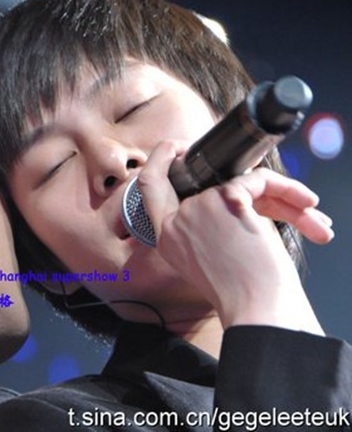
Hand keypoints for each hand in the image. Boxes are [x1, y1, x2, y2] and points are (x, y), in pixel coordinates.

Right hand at [137, 141, 332, 332]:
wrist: (259, 311)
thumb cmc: (245, 294)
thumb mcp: (214, 257)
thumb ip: (211, 225)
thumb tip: (239, 189)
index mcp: (166, 238)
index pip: (149, 187)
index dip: (159, 159)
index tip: (175, 147)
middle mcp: (175, 223)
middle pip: (208, 181)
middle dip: (248, 180)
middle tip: (268, 177)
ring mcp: (195, 210)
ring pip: (240, 180)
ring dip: (282, 194)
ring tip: (309, 212)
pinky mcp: (224, 201)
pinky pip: (259, 179)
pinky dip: (288, 190)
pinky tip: (308, 206)